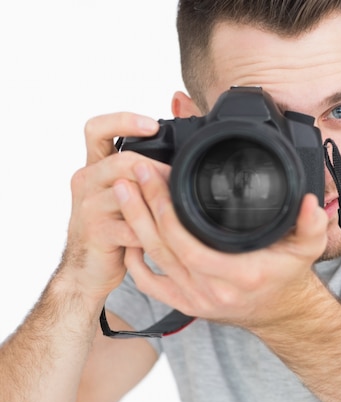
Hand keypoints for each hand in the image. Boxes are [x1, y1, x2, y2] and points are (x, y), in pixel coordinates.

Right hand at [58, 112, 161, 301]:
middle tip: (180, 180)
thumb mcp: (125, 195)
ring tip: (177, 206)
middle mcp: (86, 181)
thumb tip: (183, 154)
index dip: (124, 121)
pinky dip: (154, 229)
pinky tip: (168, 234)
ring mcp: (88, 206)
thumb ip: (142, 173)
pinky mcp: (97, 232)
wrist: (88, 269)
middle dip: (158, 169)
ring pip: (128, 192)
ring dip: (158, 199)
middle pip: (122, 161)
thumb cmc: (113, 228)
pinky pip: (132, 225)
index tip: (152, 125)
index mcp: (94, 166)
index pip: (96, 129)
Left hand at [114, 160, 327, 328]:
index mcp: (239, 275)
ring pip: (153, 262)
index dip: (166, 211)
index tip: (155, 177)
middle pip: (163, 248)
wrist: (280, 312)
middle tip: (131, 174)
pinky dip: (134, 262)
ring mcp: (195, 300)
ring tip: (124, 192)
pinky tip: (128, 236)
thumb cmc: (288, 276)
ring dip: (135, 225)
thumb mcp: (308, 248)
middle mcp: (212, 291)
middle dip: (143, 208)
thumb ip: (311, 224)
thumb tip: (310, 202)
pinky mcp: (186, 305)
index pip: (189, 244)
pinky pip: (150, 286)